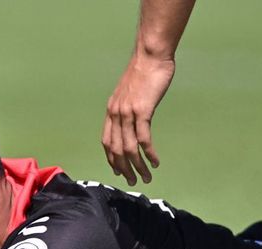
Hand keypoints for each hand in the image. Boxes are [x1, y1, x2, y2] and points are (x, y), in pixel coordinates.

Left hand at [102, 55, 174, 184]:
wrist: (150, 55)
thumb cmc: (144, 72)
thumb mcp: (129, 93)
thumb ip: (128, 108)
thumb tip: (133, 121)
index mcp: (111, 111)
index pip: (106, 142)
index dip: (112, 159)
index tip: (119, 171)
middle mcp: (115, 114)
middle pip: (115, 149)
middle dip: (124, 169)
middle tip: (134, 181)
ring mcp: (127, 112)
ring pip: (129, 148)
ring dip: (138, 166)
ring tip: (146, 177)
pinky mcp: (142, 110)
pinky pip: (143, 138)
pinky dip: (149, 153)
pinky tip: (155, 162)